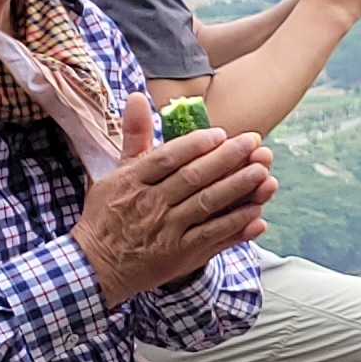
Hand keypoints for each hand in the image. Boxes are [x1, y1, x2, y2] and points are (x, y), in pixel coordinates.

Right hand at [77, 94, 274, 305]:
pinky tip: (257, 214)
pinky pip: (212, 238)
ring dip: (238, 190)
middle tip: (254, 145)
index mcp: (132, 181)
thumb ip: (134, 135)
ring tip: (263, 174)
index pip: (167, 158)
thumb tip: (136, 96)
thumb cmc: (109, 214)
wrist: (97, 266)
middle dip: (227, 160)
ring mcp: (166, 231)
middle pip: (193, 178)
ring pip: (206, 206)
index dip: (195, 145)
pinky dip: (236, 226)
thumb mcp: (116, 172)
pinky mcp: (180, 255)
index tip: (221, 134)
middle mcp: (149, 205)